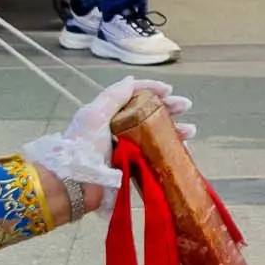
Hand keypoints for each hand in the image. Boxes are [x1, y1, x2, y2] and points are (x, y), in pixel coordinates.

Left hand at [30, 79, 193, 211]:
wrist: (74, 184)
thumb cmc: (83, 146)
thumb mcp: (93, 115)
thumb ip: (112, 97)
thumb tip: (130, 81)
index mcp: (108, 114)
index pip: (133, 96)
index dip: (151, 90)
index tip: (169, 90)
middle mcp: (118, 129)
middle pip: (148, 114)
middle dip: (169, 109)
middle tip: (185, 107)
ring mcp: (126, 149)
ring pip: (155, 135)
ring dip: (173, 130)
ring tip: (189, 132)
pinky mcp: (131, 168)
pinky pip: (154, 156)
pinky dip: (168, 152)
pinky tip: (181, 151)